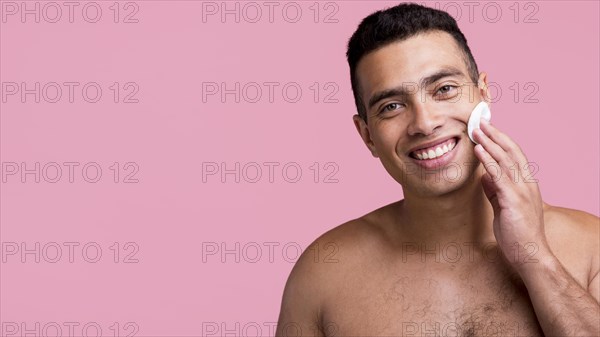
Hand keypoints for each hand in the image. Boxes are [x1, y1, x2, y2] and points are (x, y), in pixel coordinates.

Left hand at [472, 120, 551, 271]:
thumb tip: (484, 176)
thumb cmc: (517, 233)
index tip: (488, 129)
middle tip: (481, 122)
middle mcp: (527, 183)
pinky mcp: (513, 199)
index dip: (501, 141)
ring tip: (477, 130)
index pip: (514, 155)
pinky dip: (488, 160)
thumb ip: (495, 190)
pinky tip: (479, 150)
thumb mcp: (503, 206)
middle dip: (496, 135)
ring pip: (505, 159)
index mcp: (526, 184)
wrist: (529, 253)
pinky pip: (499, 175)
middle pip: (511, 151)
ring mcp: (522, 190)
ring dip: (489, 142)